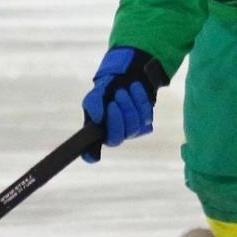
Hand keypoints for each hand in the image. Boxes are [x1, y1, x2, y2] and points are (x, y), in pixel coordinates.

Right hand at [80, 46, 165, 162]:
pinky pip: (145, 116)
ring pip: (133, 127)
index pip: (90, 154)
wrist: (121, 81)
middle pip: (117, 138)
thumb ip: (92, 105)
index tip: (93, 142)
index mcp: (96, 134)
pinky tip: (134, 87)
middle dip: (116, 118)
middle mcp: (113, 136)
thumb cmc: (103, 93)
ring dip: (128, 106)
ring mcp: (130, 131)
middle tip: (114, 99)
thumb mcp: (94, 96)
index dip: (91, 154)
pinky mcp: (144, 122)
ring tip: (122, 91)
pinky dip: (140, 100)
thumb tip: (98, 118)